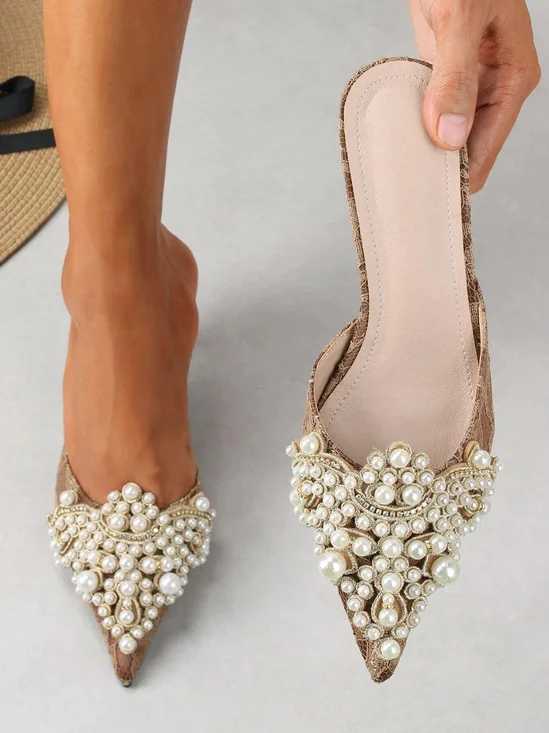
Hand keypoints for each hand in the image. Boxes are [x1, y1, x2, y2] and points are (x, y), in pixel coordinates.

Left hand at [409, 0, 539, 190]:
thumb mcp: (459, 20)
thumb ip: (453, 77)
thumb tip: (449, 135)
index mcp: (513, 78)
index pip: (487, 147)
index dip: (460, 175)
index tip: (432, 198)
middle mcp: (494, 85)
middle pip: (469, 147)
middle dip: (443, 168)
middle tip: (412, 192)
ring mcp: (469, 82)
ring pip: (449, 134)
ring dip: (428, 150)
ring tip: (405, 174)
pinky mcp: (445, 75)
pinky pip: (431, 112)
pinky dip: (417, 127)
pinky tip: (401, 142)